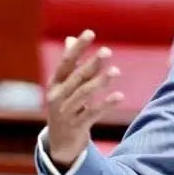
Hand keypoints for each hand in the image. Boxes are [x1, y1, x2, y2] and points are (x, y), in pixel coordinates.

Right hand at [45, 29, 123, 167]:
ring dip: (100, 82)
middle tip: (107, 51)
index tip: (90, 32)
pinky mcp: (76, 126)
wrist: (59, 142)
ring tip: (116, 71)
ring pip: (84, 94)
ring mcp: (65, 112)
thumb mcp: (64, 86)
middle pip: (76, 77)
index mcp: (55, 83)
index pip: (66, 62)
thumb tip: (70, 39)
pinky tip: (119, 95)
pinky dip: (106, 104)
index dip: (78, 47)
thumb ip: (71, 65)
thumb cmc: (65, 107)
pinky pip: (92, 113)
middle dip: (92, 63)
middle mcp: (57, 96)